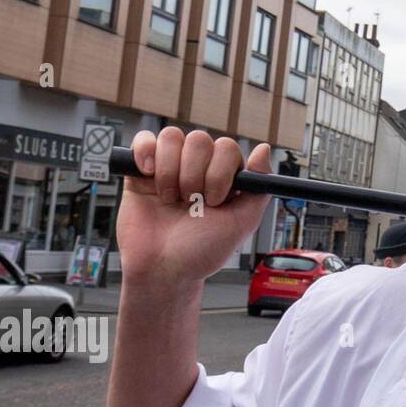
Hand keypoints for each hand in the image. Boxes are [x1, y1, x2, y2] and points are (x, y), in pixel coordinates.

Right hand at [115, 127, 273, 289]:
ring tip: (169, 200)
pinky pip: (144, 140)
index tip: (213, 201)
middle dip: (194, 175)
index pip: (227, 148)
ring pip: (172, 137)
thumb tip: (263, 149)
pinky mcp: (141, 171)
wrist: (161, 269)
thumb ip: (257, 189)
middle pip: (199, 140)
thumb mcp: (240, 224)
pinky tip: (148, 175)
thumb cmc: (200, 252)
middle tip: (190, 204)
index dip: (219, 172)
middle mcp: (198, 169)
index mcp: (223, 179)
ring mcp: (169, 168)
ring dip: (170, 171)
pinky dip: (145, 152)